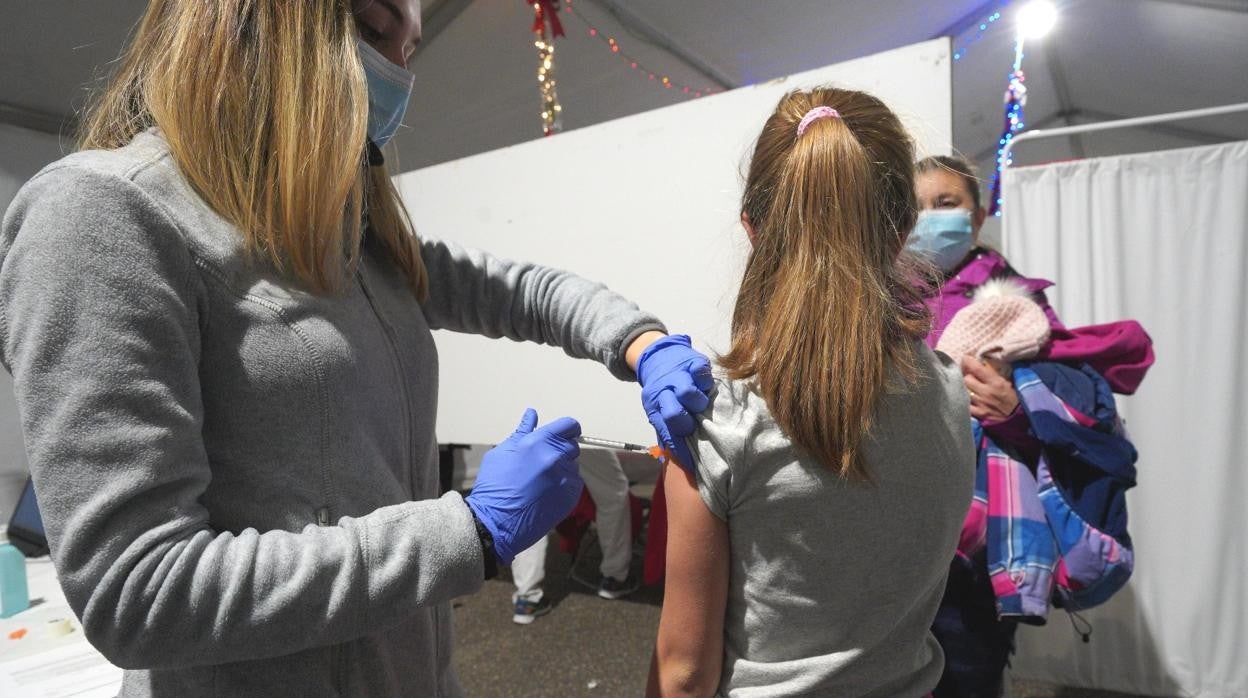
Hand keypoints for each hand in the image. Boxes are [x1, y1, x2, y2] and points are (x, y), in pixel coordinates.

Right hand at [465, 409, 583, 564]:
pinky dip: (564, 485)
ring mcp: (564, 478)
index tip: (565, 433)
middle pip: (571, 446)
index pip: (568, 425)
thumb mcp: (502, 453)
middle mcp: (555, 458)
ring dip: (562, 469)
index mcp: (537, 442)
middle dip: (560, 450)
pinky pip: (574, 483)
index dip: (567, 428)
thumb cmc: (493, 487)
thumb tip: (532, 415)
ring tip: (540, 482)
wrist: (494, 522)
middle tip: (542, 463)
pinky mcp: (570, 496)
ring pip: (572, 466)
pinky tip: (545, 493)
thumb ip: (522, 432)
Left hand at [635, 334, 712, 471]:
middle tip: (694, 424)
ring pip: (688, 393)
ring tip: (701, 404)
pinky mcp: (691, 362)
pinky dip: (706, 382)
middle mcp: (662, 392)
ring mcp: (677, 375)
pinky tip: (705, 386)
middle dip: (687, 423)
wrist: (658, 356)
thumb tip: (676, 460)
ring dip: (698, 402)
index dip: (681, 449)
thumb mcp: (659, 410)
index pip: (666, 433)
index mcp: (654, 407)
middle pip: (674, 414)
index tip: (692, 462)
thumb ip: (667, 431)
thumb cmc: (664, 390)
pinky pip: (701, 374)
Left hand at [961, 355, 1019, 421]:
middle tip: (968, 375)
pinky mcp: (978, 414)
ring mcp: (981, 404)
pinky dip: (964, 400)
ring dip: (964, 388)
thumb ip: (994, 374)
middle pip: (966, 379)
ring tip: (968, 386)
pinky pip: (965, 404)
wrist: (1019, 420)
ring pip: (963, 391)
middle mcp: (986, 392)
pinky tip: (966, 398)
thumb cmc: (1015, 400)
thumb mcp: (1008, 383)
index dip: (968, 362)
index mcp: (996, 382)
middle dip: (966, 376)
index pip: (976, 368)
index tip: (965, 358)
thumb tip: (984, 364)